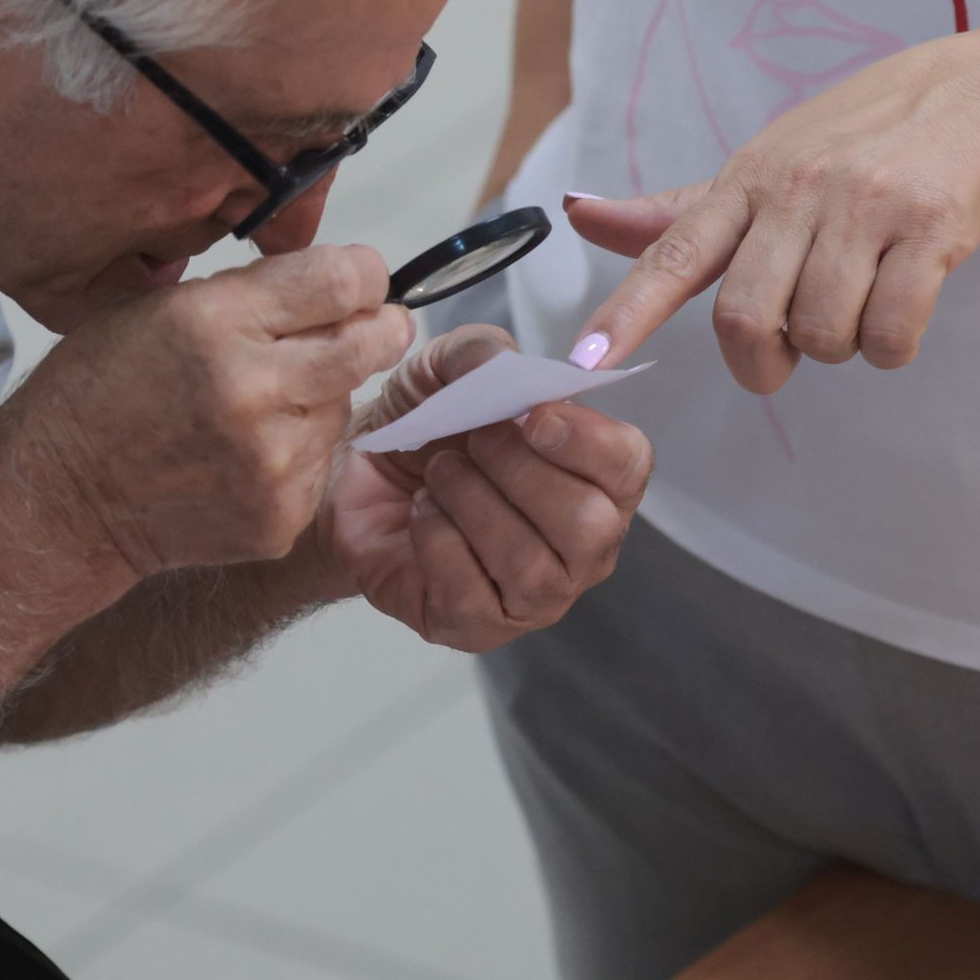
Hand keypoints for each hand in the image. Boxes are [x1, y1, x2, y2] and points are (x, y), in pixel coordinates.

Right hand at [0, 245, 414, 579]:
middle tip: (373, 326)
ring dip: (323, 395)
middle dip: (379, 328)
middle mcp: (251, 391)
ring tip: (258, 405)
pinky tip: (246, 453)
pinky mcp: (280, 515)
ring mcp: (270, 462)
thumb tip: (349, 285)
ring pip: (345, 404)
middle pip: (371, 343)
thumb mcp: (160, 309)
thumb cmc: (102, 392)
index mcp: (216, 324)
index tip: (362, 279)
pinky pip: (322, 462)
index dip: (363, 274)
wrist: (61, 500)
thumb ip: (256, 292)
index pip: (342, 280)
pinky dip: (300, 450)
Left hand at [319, 325, 649, 651]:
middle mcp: (580, 546)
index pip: (629, 468)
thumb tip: (506, 370)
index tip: (533, 416)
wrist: (350, 481)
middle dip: (522, 474)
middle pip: (589, 525)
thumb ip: (481, 353)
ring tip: (439, 474)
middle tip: (473, 441)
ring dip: (475, 505)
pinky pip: (472, 594)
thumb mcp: (445, 368)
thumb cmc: (422, 427)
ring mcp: (534, 596)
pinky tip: (421, 512)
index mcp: (594, 479)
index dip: (587, 442)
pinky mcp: (478, 626)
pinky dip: (439, 541)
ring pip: (531, 565)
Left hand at [569, 33, 979, 390]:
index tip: (585, 363)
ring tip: (855, 309)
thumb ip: (677, 211)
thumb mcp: (762, 164)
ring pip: (821, 333)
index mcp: (746, 181)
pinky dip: (890, 348)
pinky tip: (898, 315)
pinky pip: (891, 332)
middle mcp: (796, 191)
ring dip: (836, 349)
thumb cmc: (862, 138)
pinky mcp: (931, 230)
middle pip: (743, 316)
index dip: (626, 313)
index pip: (672, 254)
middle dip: (758, 362)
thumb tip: (580, 213)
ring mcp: (865, 209)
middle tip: (782, 356)